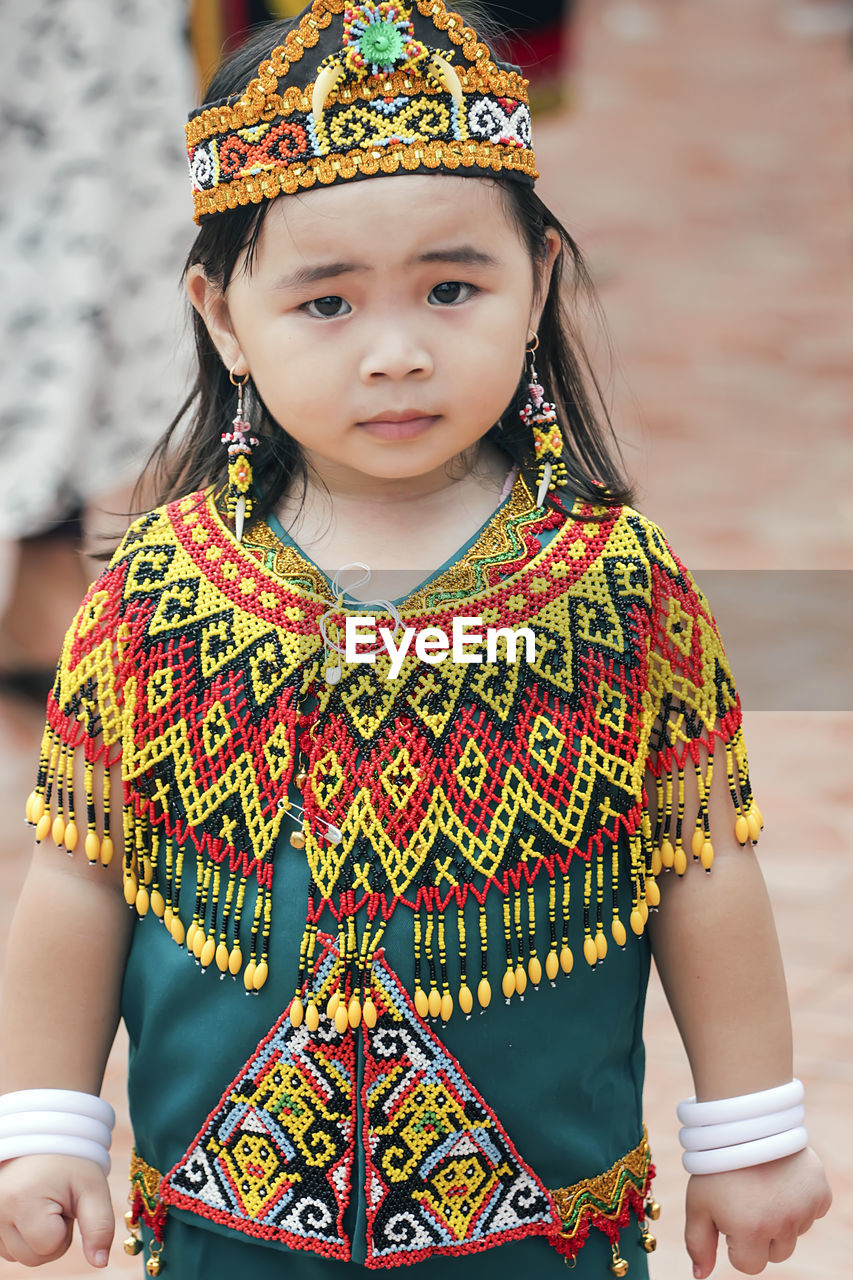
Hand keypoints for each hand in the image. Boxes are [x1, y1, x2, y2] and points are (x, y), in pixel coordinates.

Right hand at [0, 1154, 113, 1267]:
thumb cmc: (70, 1162)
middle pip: (34, 1259)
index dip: (66, 1229)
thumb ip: (99, 1226)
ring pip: (21, 1257)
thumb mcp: (93, 1188)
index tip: (65, 1201)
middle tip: (56, 1202)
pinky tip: (29, 1210)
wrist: (44, 1139)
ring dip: (37, 1238)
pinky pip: (9, 1251)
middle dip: (52, 1237)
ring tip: (43, 1203)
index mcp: (22, 1202)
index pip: (50, 1247)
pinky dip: (23, 1237)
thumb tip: (100, 1263)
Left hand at [685, 1146, 831, 1275]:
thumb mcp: (697, 1202)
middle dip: (761, 1234)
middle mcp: (782, 1224)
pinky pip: (814, 1211)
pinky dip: (801, 1200)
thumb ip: (698, 1243)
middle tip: (747, 1199)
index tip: (729, 1216)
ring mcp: (804, 1208)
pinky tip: (783, 1179)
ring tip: (763, 1185)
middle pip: (775, 1253)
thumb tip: (700, 1275)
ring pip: (795, 1233)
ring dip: (782, 1217)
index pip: (749, 1265)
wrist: (745, 1121)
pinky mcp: (820, 1191)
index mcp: (750, 1230)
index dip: (735, 1242)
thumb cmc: (717, 1164)